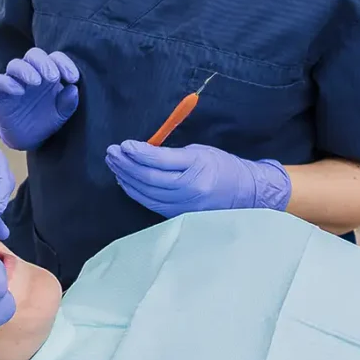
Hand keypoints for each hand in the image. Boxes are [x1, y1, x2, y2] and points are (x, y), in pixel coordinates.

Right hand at [0, 48, 79, 150]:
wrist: (27, 139)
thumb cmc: (45, 120)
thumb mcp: (61, 114)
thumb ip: (68, 102)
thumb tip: (74, 89)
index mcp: (48, 72)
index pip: (55, 58)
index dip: (64, 63)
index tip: (73, 78)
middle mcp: (31, 72)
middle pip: (34, 55)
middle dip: (44, 63)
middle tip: (53, 77)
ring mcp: (15, 80)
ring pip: (16, 64)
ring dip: (26, 70)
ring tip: (36, 82)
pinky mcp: (0, 91)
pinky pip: (0, 81)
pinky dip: (9, 83)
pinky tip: (19, 91)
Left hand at [105, 141, 291, 219]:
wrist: (248, 193)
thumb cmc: (223, 166)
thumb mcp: (200, 151)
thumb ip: (170, 153)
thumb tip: (140, 152)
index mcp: (197, 166)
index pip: (160, 160)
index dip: (138, 152)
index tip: (123, 144)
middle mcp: (190, 188)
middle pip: (149, 178)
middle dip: (126, 164)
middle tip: (111, 152)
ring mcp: (185, 205)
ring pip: (146, 193)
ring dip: (126, 178)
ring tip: (114, 164)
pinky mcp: (180, 215)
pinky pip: (151, 204)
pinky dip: (135, 192)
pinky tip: (126, 181)